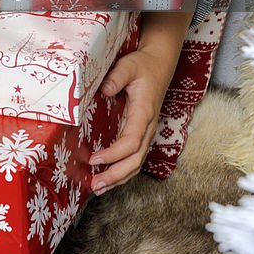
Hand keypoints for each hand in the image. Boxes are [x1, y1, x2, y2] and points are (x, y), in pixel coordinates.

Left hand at [88, 48, 170, 194]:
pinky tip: (109, 177)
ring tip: (98, 188)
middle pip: (135, 160)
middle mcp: (148, 127)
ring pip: (136, 163)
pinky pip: (134, 157)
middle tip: (94, 185)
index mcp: (144, 113)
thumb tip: (104, 90)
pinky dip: (122, 171)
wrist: (158, 64)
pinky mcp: (142, 133)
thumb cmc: (142, 65)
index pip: (131, 141)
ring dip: (118, 178)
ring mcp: (147, 132)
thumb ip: (116, 77)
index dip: (113, 154)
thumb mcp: (128, 66)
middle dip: (115, 175)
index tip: (94, 158)